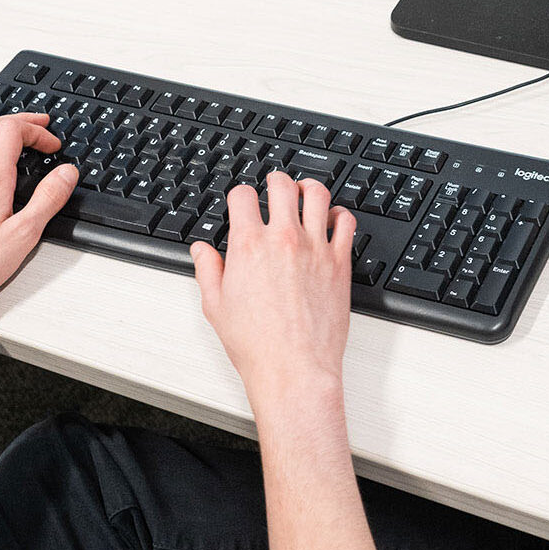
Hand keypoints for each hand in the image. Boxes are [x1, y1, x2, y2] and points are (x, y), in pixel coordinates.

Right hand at [189, 170, 355, 404]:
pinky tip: (331, 219)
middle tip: (274, 186)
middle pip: (281, 186)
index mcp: (249, 245)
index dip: (240, 196)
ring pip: (317, 194)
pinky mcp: (340, 262)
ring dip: (308, 189)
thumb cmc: (257, 344)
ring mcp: (315, 248)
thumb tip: (202, 250)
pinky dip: (339, 214)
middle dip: (275, 181)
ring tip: (304, 194)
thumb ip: (207, 270)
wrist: (294, 368)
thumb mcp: (216, 306)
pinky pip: (346, 222)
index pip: (243, 196)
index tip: (242, 202)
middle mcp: (283, 239)